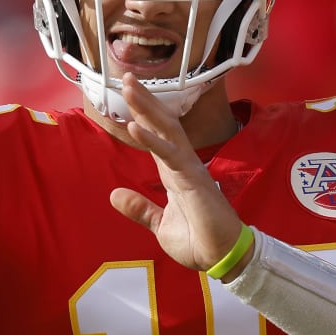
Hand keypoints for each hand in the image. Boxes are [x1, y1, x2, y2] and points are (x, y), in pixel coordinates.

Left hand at [108, 75, 247, 272]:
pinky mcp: (192, 180)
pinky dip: (151, 140)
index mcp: (174, 173)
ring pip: (167, 130)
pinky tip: (135, 126)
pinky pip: (169, 155)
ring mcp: (188, 169)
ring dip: (147, 108)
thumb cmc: (198, 241)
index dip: (143, 115)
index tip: (128, 95)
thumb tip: (115, 195)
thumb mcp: (159, 225)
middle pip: (162, 124)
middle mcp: (182, 164)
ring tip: (130, 87)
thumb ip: (140, 208)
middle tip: (127, 77)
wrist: (220, 258)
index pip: (156, 137)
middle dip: (144, 100)